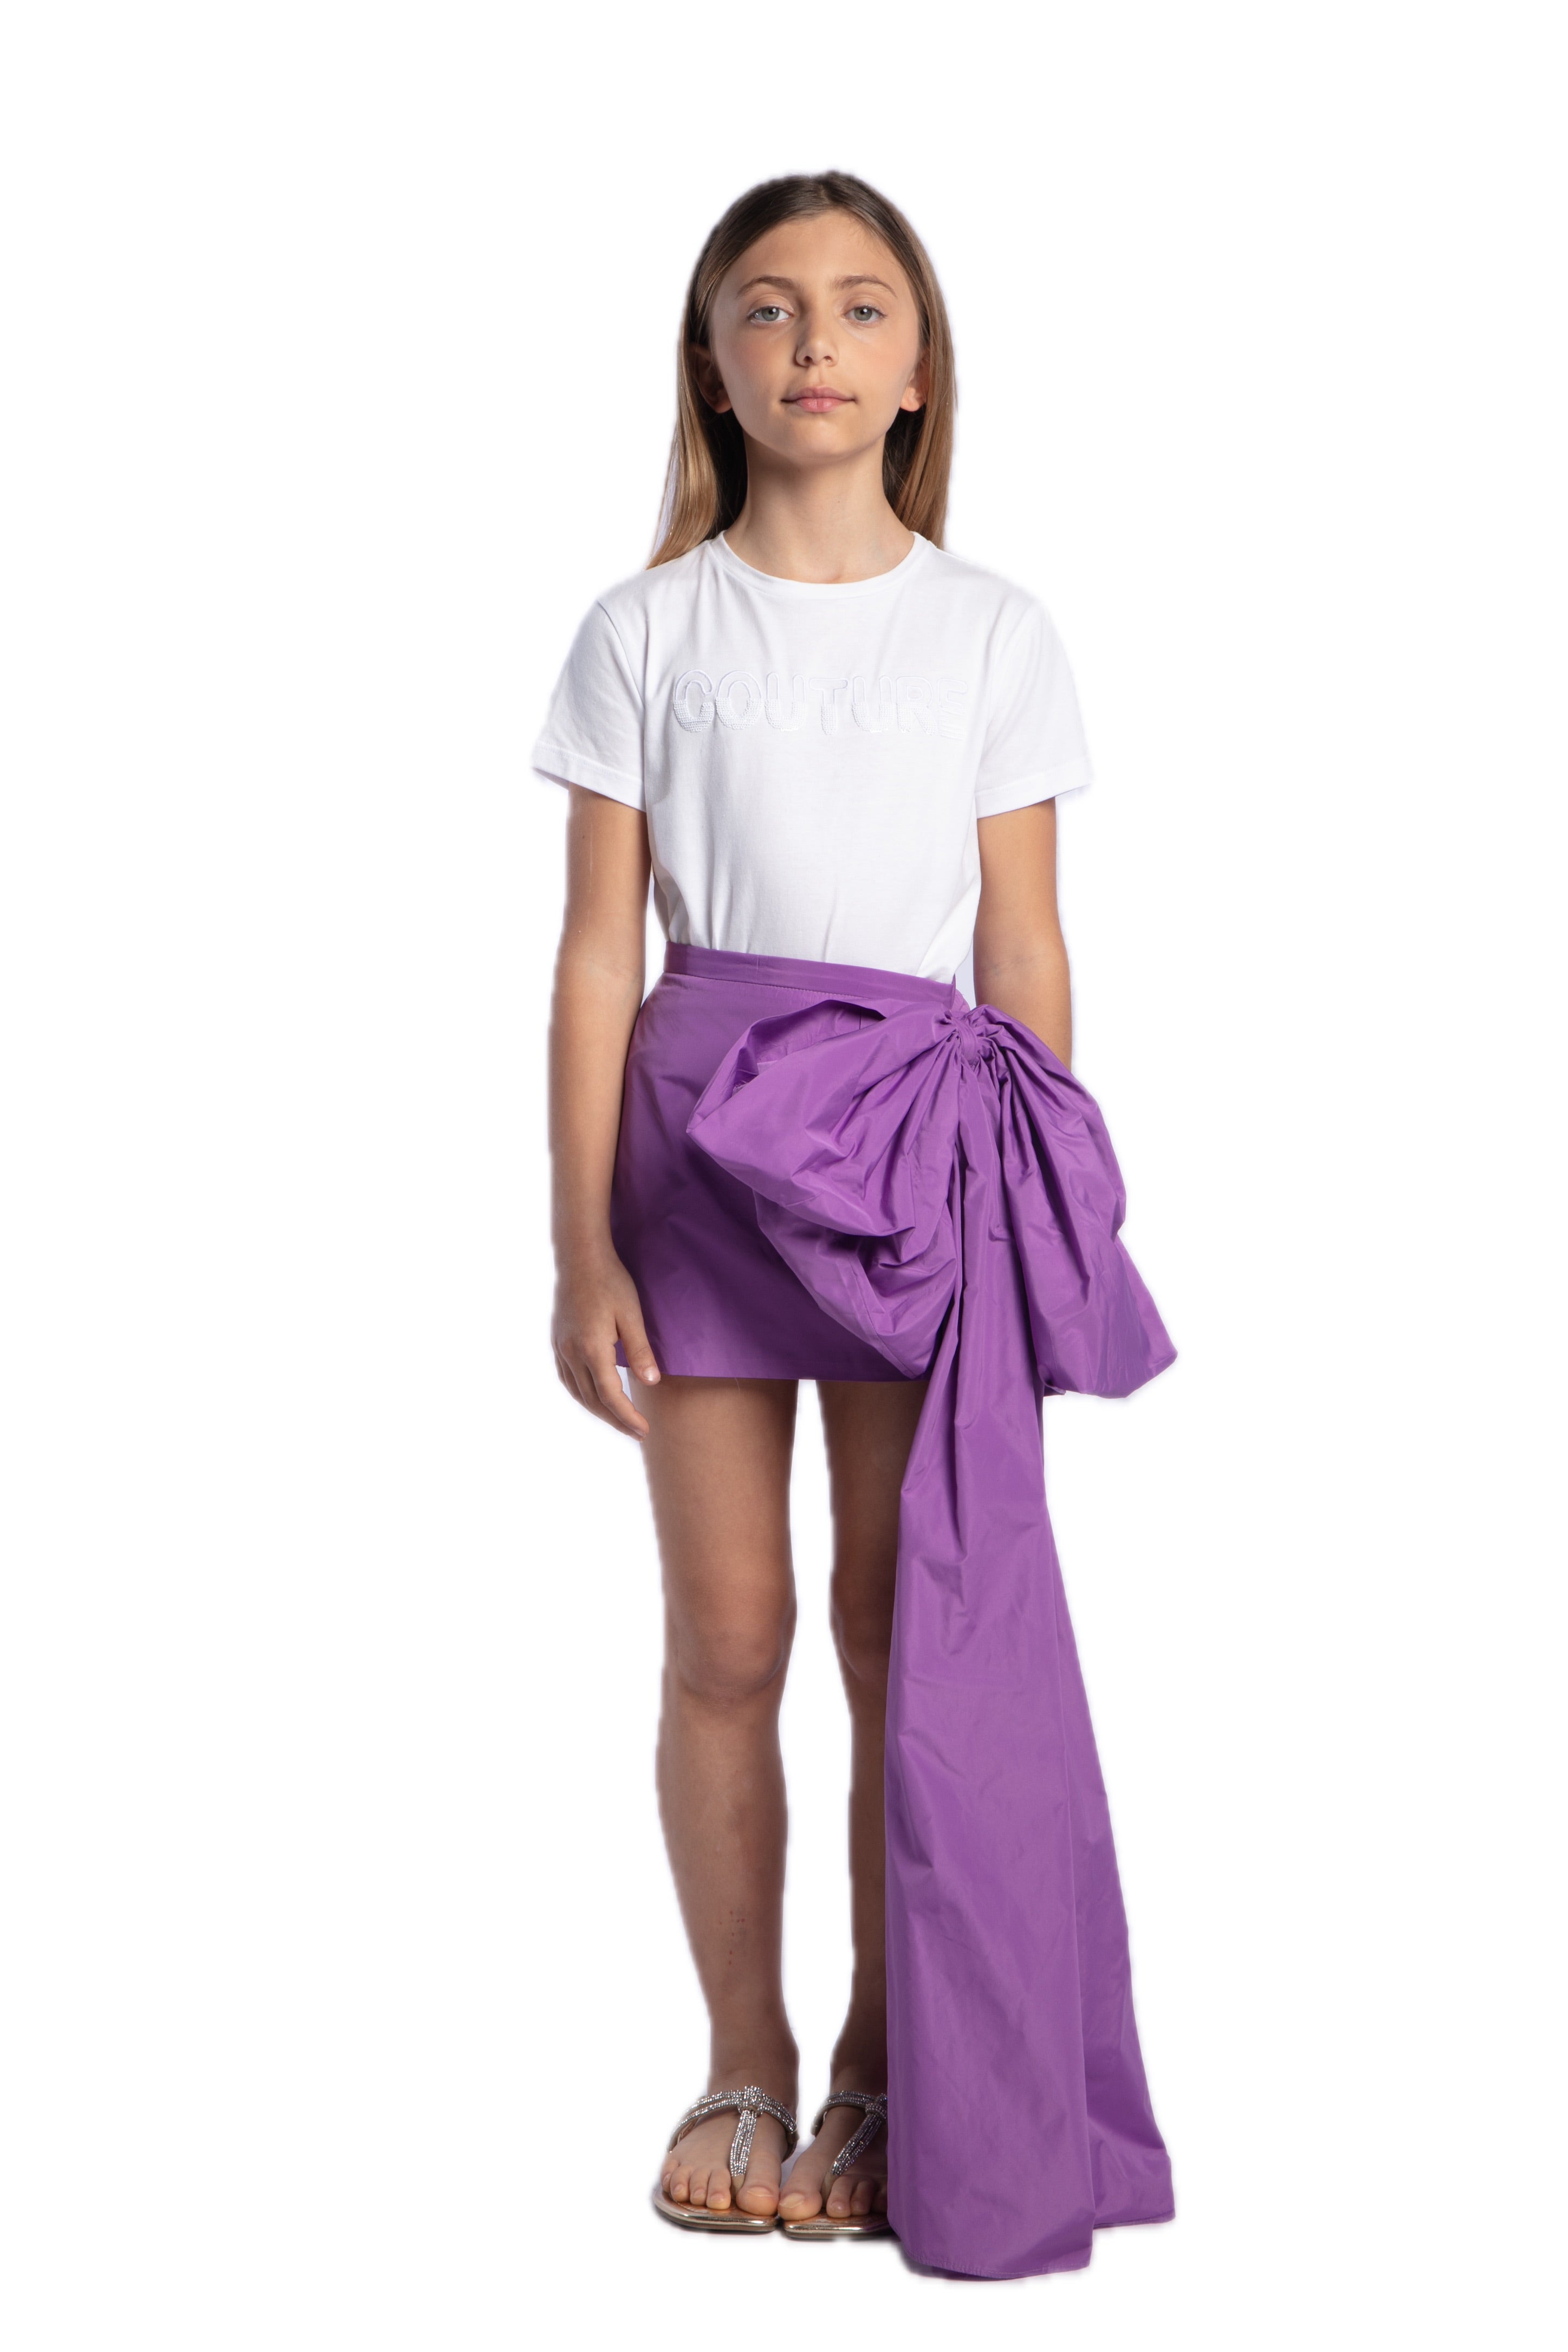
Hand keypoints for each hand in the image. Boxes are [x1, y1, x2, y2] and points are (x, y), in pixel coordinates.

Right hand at [551, 1248, 660, 1438]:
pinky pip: (568, 1379)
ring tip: (620, 1420)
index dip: (627, 1417)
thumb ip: (640, 1350)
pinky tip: (594, 1397)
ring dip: (599, 1411)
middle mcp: (572, 1353)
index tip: (644, 1430)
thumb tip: (651, 1382)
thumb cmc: (611, 1281)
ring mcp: (561, 1348)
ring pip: (578, 1393)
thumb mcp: (632, 1314)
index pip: (610, 1396)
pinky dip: (582, 1395)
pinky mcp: (558, 1341)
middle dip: (616, 1420)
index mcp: (592, 1348)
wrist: (580, 1257)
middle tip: (638, 1432)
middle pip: (593, 1400)